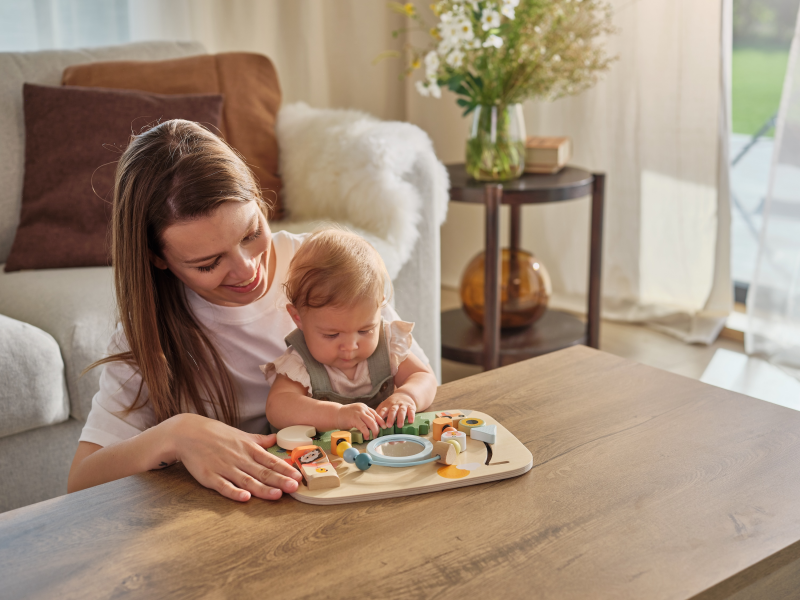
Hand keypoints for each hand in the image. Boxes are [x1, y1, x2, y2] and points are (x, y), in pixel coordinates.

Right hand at [170, 413, 302, 502]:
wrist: (186, 432)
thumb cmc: (215, 434)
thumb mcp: (240, 434)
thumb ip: (258, 440)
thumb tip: (275, 439)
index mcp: (248, 448)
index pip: (270, 459)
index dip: (285, 468)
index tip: (298, 476)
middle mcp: (239, 458)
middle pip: (262, 471)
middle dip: (280, 480)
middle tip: (295, 487)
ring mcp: (224, 467)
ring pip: (247, 480)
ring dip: (262, 488)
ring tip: (277, 495)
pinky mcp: (209, 476)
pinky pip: (223, 486)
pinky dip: (234, 492)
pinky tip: (245, 497)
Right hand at [336, 403, 384, 439]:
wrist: (335, 414)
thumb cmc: (345, 416)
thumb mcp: (357, 414)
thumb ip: (363, 417)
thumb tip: (372, 426)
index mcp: (364, 407)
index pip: (375, 413)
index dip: (381, 421)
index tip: (384, 427)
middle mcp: (362, 408)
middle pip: (374, 418)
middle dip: (378, 427)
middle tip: (378, 434)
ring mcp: (358, 413)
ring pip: (371, 422)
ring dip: (374, 430)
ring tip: (373, 436)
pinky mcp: (354, 418)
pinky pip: (363, 427)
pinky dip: (366, 433)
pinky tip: (366, 436)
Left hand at [376, 392, 416, 428]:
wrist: (405, 394)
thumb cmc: (392, 403)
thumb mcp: (384, 405)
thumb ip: (379, 413)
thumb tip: (372, 423)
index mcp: (387, 405)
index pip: (383, 410)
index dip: (381, 416)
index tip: (379, 424)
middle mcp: (395, 405)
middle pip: (392, 410)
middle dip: (390, 418)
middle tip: (389, 425)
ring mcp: (403, 405)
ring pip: (402, 411)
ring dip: (400, 418)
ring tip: (399, 426)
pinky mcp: (411, 406)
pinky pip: (411, 410)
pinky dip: (411, 416)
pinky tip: (411, 421)